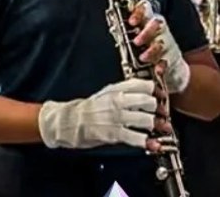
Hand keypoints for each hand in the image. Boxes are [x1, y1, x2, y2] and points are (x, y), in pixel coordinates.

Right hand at [38, 79, 158, 149]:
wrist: (68, 121)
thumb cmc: (87, 109)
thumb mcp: (105, 93)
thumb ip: (124, 90)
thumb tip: (146, 91)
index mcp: (115, 90)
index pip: (144, 85)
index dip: (156, 91)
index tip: (160, 96)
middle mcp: (117, 101)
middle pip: (149, 102)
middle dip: (157, 109)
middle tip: (159, 114)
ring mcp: (116, 118)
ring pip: (146, 120)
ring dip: (155, 126)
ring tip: (155, 128)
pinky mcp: (114, 133)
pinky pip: (137, 138)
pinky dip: (148, 142)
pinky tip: (153, 144)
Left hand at [130, 1, 189, 92]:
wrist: (169, 67)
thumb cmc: (147, 49)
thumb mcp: (136, 37)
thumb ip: (126, 32)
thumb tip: (114, 28)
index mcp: (147, 21)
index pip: (145, 8)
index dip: (139, 12)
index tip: (131, 21)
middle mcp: (159, 30)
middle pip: (157, 23)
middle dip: (146, 32)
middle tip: (136, 42)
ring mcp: (168, 43)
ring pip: (163, 42)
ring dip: (152, 50)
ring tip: (143, 58)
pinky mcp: (173, 59)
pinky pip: (169, 61)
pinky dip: (163, 65)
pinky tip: (158, 70)